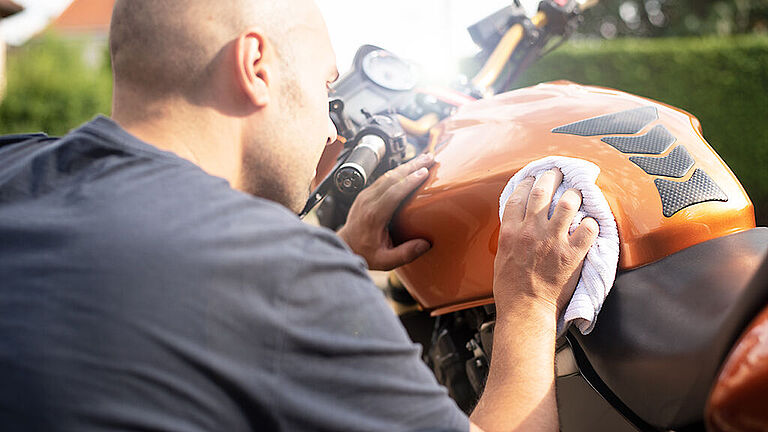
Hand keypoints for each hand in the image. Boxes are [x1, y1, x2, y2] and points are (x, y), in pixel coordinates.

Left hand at [337, 154, 435, 270]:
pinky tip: (411, 167)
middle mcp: (368, 201)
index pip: (393, 193)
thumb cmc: (365, 253)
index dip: (409, 181)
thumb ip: (405, 253)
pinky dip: (399, 171)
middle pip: (391, 178)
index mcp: (373, 215)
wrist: (346, 245)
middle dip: (412, 166)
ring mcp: (365, 195)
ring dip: (407, 165)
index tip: (424, 172)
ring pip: (388, 175)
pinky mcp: (366, 193)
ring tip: (425, 158)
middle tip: (430, 157)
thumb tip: (425, 245)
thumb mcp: (385, 261)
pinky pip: (384, 178)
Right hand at [494, 169, 598, 317]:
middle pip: (542, 191)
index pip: (518, 196)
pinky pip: (587, 228)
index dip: (527, 182)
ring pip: (568, 203)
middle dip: (551, 177)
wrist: (525, 310)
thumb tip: (517, 227)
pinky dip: (591, 223)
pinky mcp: (571, 254)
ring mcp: (552, 241)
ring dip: (574, 195)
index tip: (533, 178)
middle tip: (558, 173)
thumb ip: (510, 238)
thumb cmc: (510, 290)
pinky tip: (590, 223)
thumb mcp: (501, 257)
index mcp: (510, 232)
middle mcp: (531, 231)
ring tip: (578, 193)